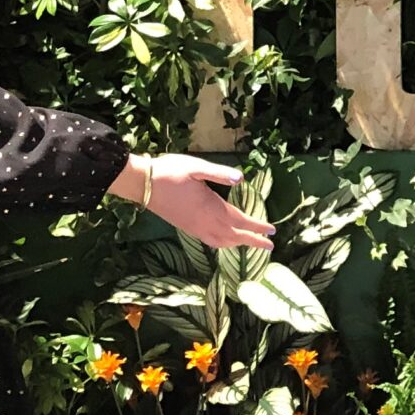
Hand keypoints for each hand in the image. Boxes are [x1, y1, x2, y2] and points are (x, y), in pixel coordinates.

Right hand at [133, 153, 270, 249]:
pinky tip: (224, 241)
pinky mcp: (185, 227)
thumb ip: (219, 173)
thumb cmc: (170, 171)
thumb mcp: (196, 167)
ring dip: (238, 243)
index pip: (239, 221)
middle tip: (270, 246)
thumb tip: (241, 179)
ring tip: (251, 244)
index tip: (272, 232)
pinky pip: (209, 240)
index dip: (257, 227)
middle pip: (234, 236)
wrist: (142, 184)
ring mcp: (194, 227)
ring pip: (221, 241)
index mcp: (210, 207)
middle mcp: (203, 222)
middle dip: (253, 241)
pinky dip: (222, 243)